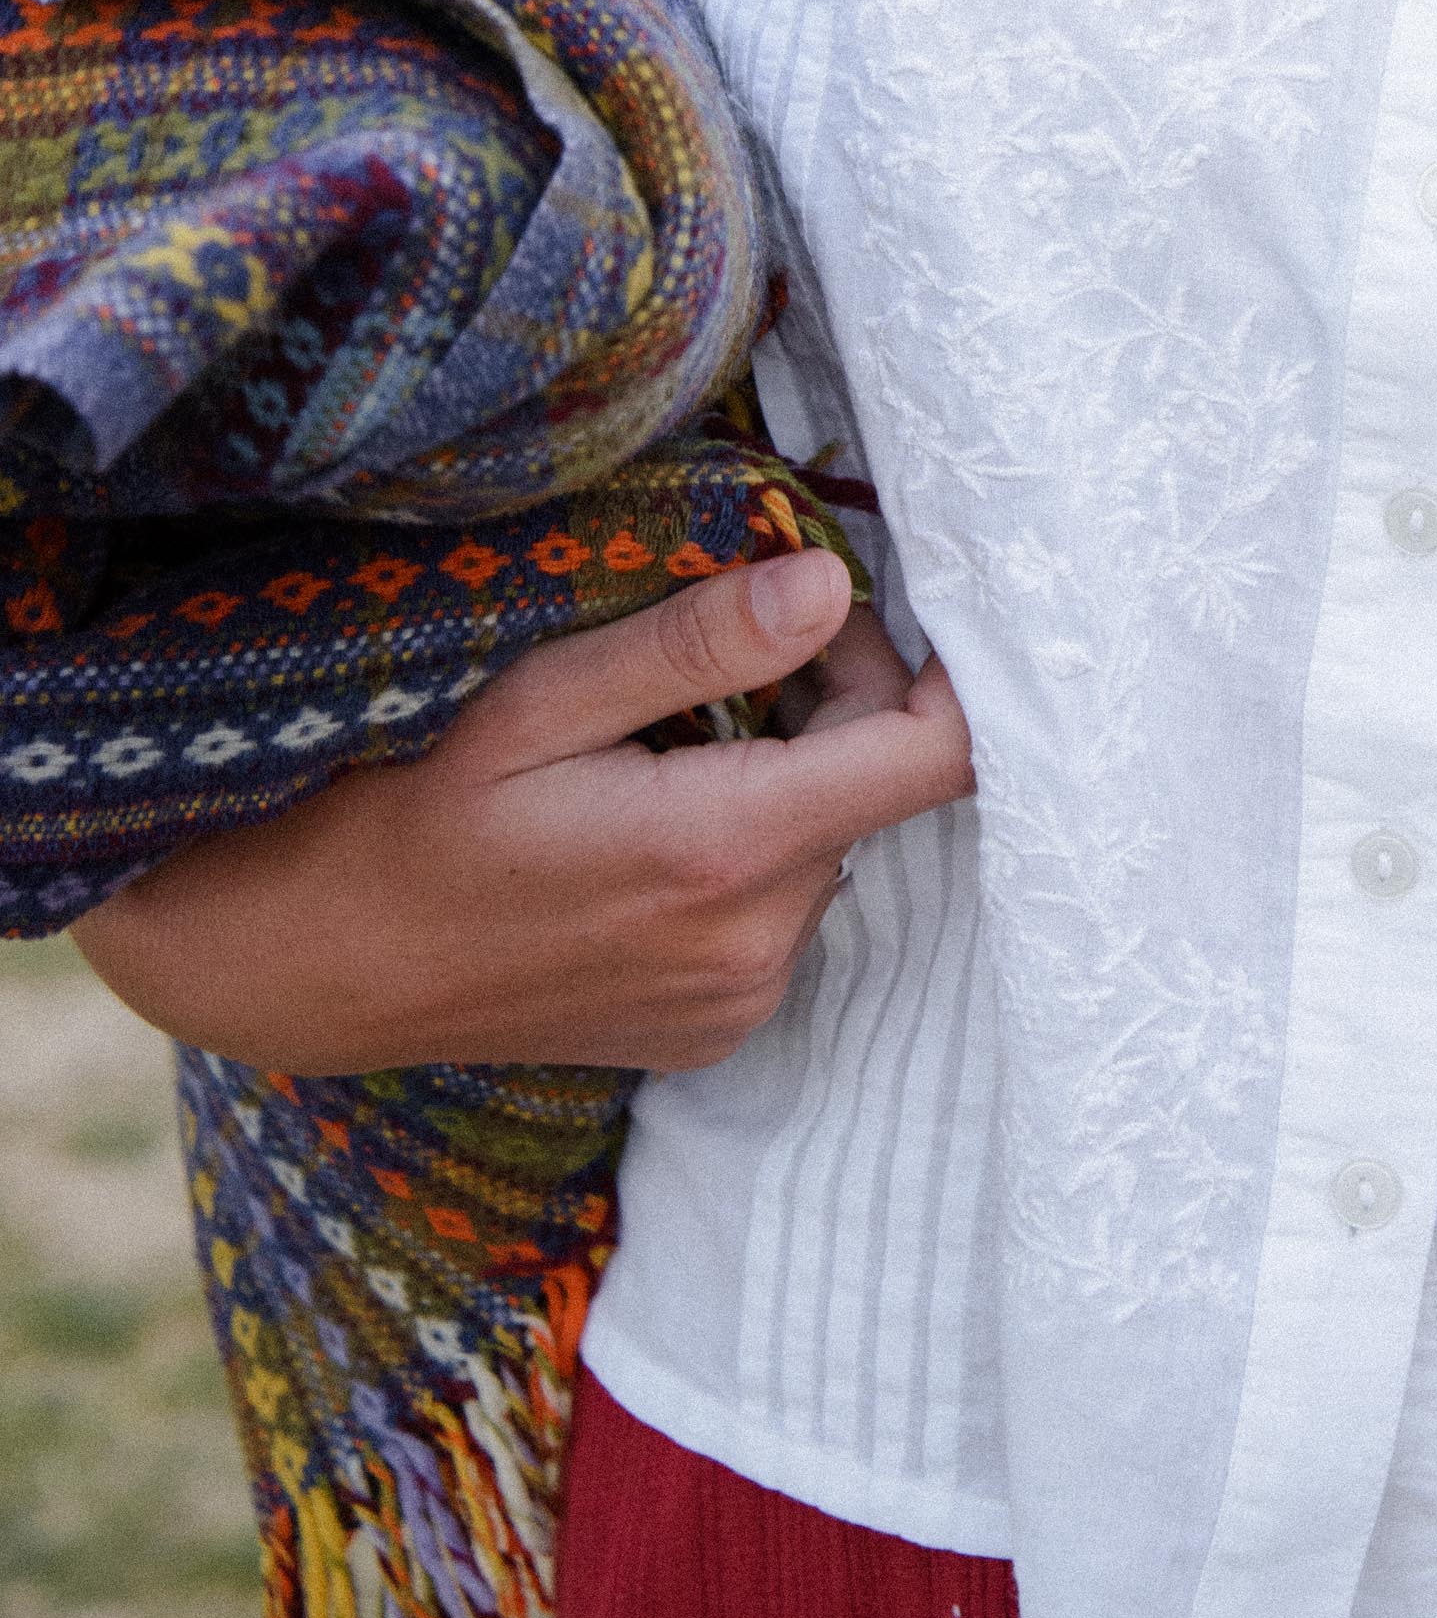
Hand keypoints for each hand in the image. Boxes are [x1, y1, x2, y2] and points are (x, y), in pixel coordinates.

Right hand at [70, 551, 971, 1073]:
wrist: (320, 970)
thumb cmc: (410, 815)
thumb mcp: (535, 704)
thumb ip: (691, 648)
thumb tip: (827, 586)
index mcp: (726, 853)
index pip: (935, 757)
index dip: (934, 669)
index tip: (863, 610)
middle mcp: (757, 944)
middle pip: (881, 793)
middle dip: (836, 702)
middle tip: (735, 642)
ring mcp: (739, 1000)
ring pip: (831, 846)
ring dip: (789, 780)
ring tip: (673, 742)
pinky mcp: (717, 1030)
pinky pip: (782, 912)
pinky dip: (749, 854)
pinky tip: (651, 829)